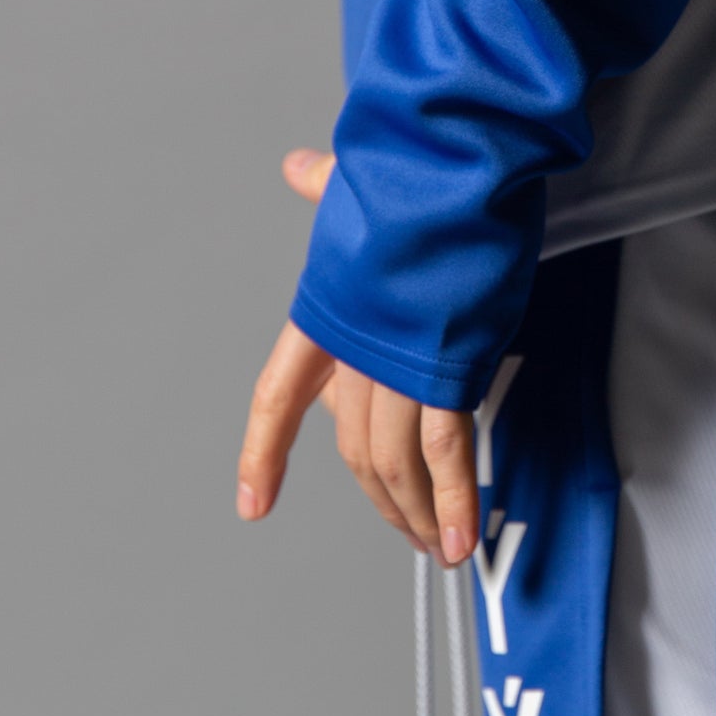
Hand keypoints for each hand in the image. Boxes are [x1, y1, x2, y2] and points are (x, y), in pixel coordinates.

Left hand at [236, 149, 478, 566]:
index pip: (278, 398)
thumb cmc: (411, 173)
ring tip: (440, 550)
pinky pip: (445, 452)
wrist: (452, 166)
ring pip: (396, 463)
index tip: (253, 503)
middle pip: (353, 449)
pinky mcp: (450, 368)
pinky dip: (454, 500)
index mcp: (323, 315)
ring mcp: (398, 363)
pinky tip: (461, 535)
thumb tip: (298, 166)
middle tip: (410, 535)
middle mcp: (354, 349)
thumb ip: (327, 186)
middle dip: (383, 502)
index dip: (263, 454)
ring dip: (419, 514)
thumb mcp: (356, 185)